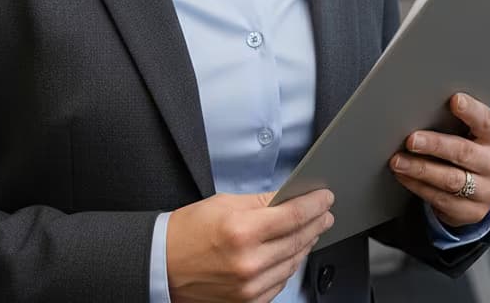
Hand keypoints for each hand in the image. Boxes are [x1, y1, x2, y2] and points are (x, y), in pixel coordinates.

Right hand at [166, 188, 333, 302]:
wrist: (164, 265)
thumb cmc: (188, 232)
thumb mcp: (223, 204)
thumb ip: (259, 202)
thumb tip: (288, 198)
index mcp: (241, 230)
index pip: (292, 216)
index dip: (314, 205)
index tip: (325, 197)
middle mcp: (248, 262)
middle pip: (297, 239)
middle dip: (316, 223)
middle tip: (325, 211)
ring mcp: (250, 287)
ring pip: (293, 263)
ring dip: (306, 243)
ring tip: (312, 229)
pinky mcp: (249, 302)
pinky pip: (281, 282)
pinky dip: (290, 264)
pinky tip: (293, 251)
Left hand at [388, 93, 489, 227]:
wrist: (477, 186)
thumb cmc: (467, 146)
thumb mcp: (469, 131)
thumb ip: (454, 119)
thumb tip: (422, 105)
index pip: (486, 121)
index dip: (471, 111)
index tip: (454, 100)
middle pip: (464, 152)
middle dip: (434, 145)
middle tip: (411, 140)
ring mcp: (488, 191)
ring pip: (450, 179)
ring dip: (420, 169)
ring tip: (398, 161)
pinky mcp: (472, 211)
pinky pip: (442, 199)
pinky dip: (418, 186)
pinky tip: (404, 176)